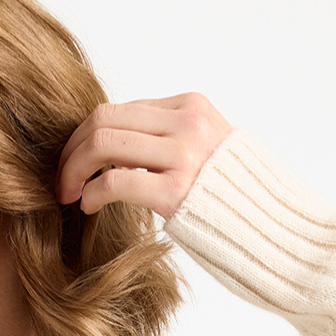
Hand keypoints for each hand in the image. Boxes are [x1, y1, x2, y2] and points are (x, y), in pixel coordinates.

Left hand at [55, 94, 233, 220]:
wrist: (274, 228)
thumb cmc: (234, 198)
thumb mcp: (207, 149)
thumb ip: (170, 137)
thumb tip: (120, 139)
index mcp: (191, 106)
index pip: (121, 108)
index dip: (86, 134)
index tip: (74, 159)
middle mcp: (187, 124)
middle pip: (103, 119)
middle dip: (72, 149)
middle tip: (61, 178)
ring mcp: (183, 156)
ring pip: (103, 144)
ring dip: (73, 169)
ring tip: (68, 193)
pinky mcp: (176, 192)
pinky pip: (115, 181)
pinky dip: (92, 193)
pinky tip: (88, 206)